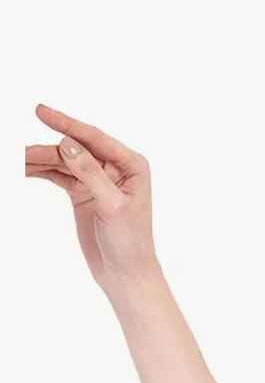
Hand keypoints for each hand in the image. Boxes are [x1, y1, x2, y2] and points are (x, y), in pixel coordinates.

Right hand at [25, 103, 160, 291]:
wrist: (125, 272)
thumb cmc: (130, 241)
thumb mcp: (112, 205)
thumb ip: (91, 173)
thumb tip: (68, 144)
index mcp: (131, 165)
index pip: (94, 138)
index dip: (67, 124)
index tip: (39, 111)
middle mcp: (115, 167)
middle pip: (74, 149)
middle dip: (44, 150)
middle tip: (16, 154)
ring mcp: (98, 179)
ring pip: (62, 162)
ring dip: (38, 161)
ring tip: (14, 162)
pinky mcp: (83, 192)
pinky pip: (58, 175)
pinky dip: (40, 172)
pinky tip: (23, 170)